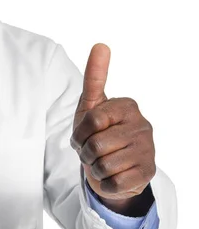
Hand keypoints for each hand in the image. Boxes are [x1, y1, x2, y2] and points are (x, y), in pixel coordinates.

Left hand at [70, 44, 155, 210]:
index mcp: (128, 106)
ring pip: (104, 165)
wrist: (112, 166)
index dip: (79, 133)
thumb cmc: (98, 132)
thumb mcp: (91, 105)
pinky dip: (105, 183)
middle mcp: (143, 126)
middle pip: (95, 145)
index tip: (83, 135)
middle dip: (85, 153)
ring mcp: (148, 150)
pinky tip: (113, 175)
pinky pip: (114, 183)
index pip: (92, 120)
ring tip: (102, 162)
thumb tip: (101, 45)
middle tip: (92, 152)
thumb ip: (95, 76)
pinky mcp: (147, 174)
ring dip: (95, 168)